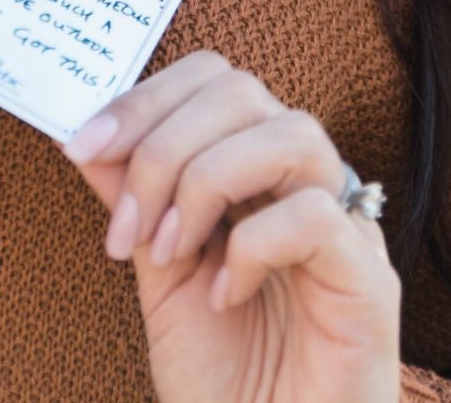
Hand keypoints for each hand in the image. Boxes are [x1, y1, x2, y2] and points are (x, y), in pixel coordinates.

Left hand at [62, 49, 401, 402]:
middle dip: (163, 144)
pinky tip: (226, 295)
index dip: (145, 97)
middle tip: (126, 225)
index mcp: (257, 173)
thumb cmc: (224, 383)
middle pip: (243, 92)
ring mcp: (346, 230)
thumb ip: (132, 201)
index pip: (212, 79)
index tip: (82, 146)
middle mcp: (305, 185)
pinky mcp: (370, 283)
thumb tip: (80, 133)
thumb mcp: (157, 276)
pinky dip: (254, 245)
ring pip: (292, 134)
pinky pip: (317, 215)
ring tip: (171, 254)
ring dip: (208, 181)